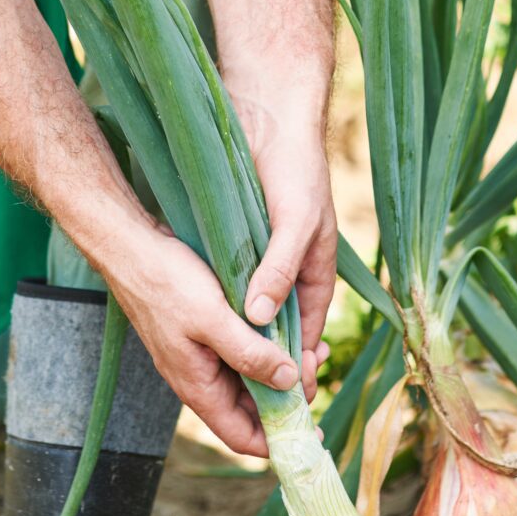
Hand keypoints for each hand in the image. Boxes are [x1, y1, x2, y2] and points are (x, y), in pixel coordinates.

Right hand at [104, 229, 303, 457]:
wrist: (133, 249)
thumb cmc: (166, 283)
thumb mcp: (213, 319)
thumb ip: (250, 354)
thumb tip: (288, 382)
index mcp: (199, 388)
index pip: (243, 437)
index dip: (278, 441)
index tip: (312, 431)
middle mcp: (201, 380)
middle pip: (253, 412)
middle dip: (289, 399)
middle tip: (314, 366)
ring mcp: (203, 359)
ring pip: (252, 382)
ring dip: (284, 372)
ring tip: (312, 348)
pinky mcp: (207, 337)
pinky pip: (245, 356)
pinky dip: (270, 350)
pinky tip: (290, 330)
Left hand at [231, 92, 337, 385]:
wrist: (268, 118)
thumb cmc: (294, 167)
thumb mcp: (295, 221)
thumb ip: (280, 268)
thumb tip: (259, 316)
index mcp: (315, 273)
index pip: (306, 333)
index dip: (292, 366)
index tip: (276, 397)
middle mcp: (290, 274)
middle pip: (278, 333)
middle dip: (264, 364)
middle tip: (243, 397)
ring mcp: (262, 263)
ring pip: (251, 315)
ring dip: (240, 341)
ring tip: (218, 373)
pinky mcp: (238, 249)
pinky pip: (230, 290)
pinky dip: (222, 310)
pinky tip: (201, 327)